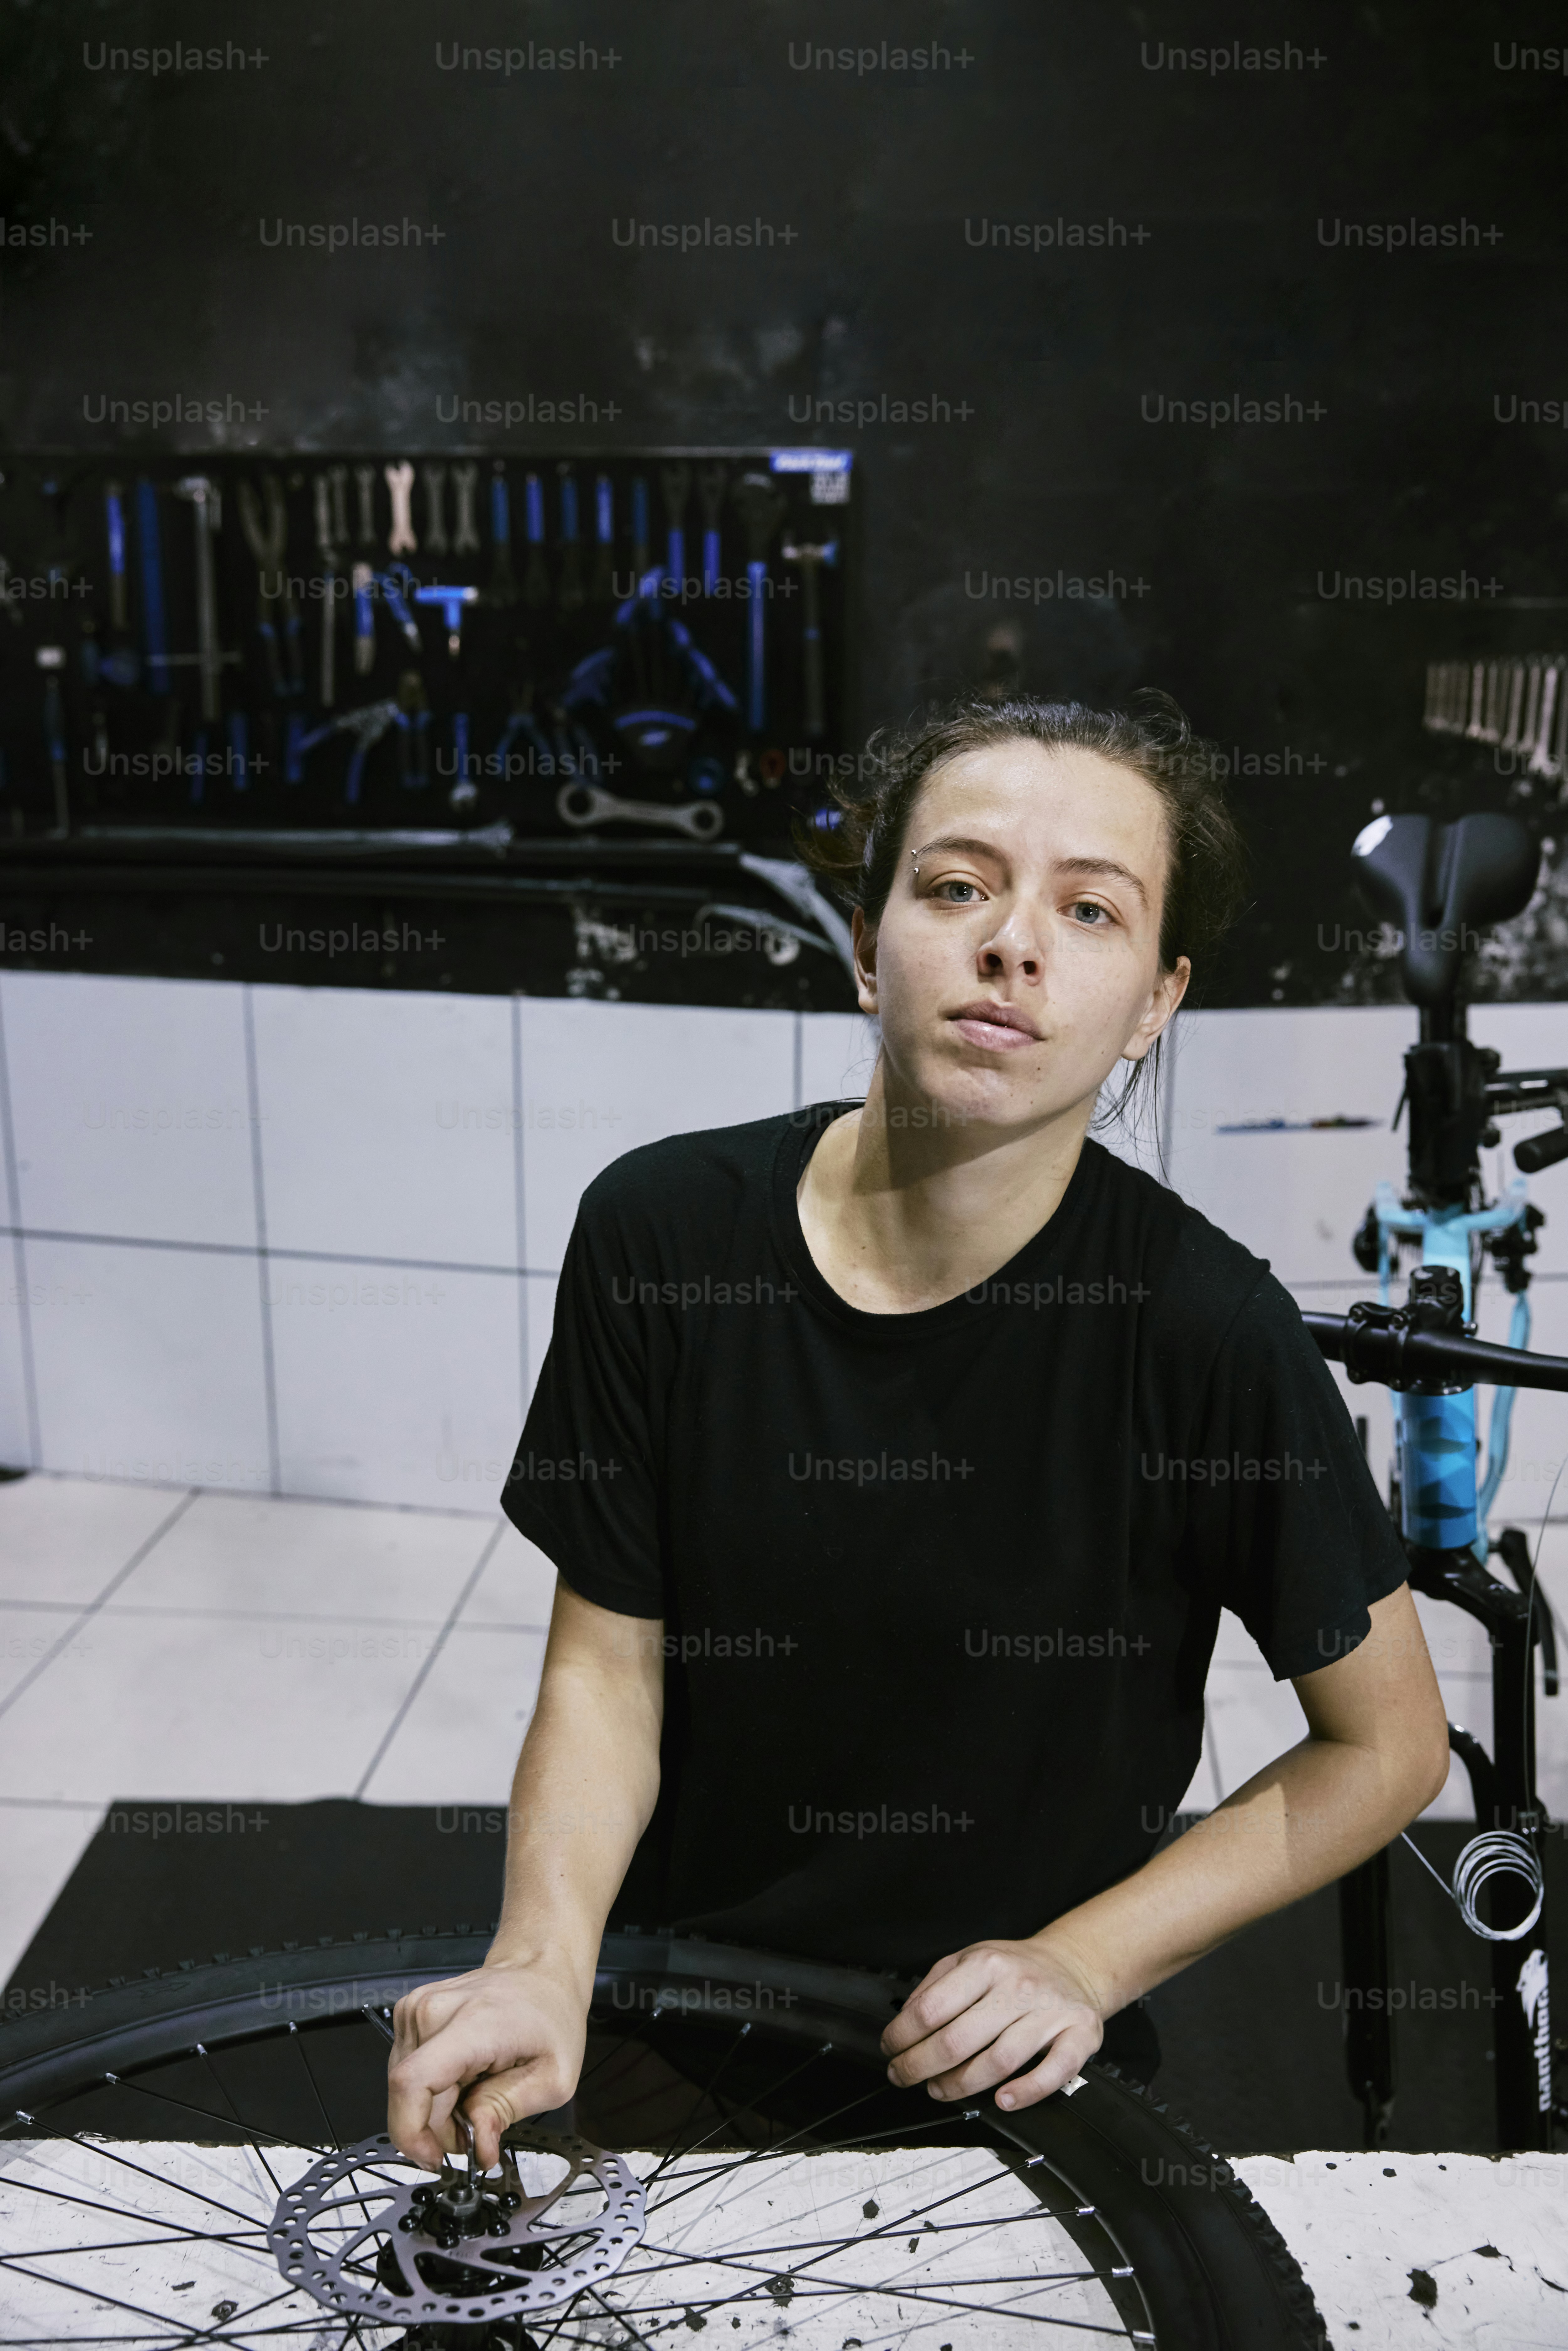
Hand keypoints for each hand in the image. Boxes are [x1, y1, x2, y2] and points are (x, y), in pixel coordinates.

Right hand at [387, 1954, 587, 2169]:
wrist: (540, 1973)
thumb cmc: (551, 2015)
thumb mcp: (553, 2078)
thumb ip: (507, 2111)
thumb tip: (478, 2148)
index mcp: (471, 2023)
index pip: (411, 2083)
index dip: (413, 2133)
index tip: (435, 2158)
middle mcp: (434, 2010)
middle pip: (409, 2095)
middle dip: (437, 2130)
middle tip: (474, 2131)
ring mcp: (417, 2009)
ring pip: (405, 2087)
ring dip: (434, 2110)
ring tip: (475, 2098)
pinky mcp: (411, 2014)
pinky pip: (408, 2070)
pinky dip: (431, 2090)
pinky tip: (461, 2081)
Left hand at [880, 1936, 1105, 2111]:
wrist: (1074, 1964)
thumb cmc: (1015, 1968)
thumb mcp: (969, 1958)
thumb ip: (934, 1986)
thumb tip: (904, 2021)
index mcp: (986, 1963)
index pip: (930, 2009)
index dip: (901, 2036)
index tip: (890, 2050)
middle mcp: (1018, 1985)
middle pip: (957, 2040)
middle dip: (920, 2067)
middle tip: (905, 2076)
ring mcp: (1050, 2011)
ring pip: (998, 2061)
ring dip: (960, 2085)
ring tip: (940, 2089)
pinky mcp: (1079, 2034)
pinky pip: (1053, 2072)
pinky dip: (1025, 2092)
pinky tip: (1002, 2100)